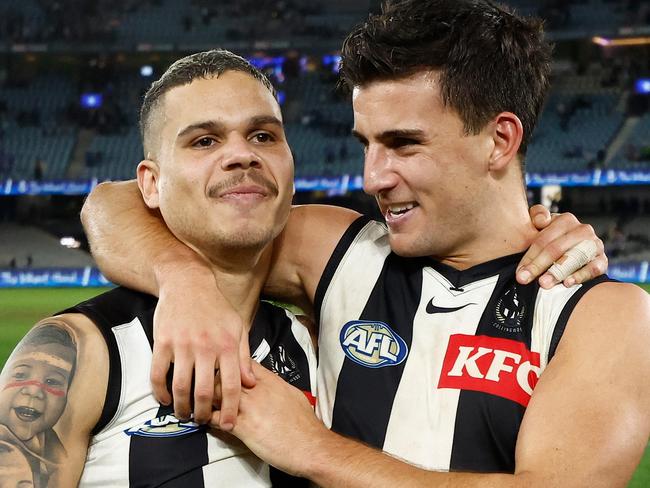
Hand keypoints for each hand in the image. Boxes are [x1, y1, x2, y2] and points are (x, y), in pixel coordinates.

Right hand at [151, 263, 255, 426]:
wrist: (189, 283)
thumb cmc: (216, 307)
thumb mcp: (237, 328)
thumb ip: (243, 356)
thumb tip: (249, 383)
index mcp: (227, 345)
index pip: (230, 385)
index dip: (229, 409)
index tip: (227, 425)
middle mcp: (206, 347)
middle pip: (204, 391)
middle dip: (203, 413)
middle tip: (202, 421)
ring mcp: (182, 345)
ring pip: (181, 386)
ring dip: (181, 407)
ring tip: (184, 415)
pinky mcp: (162, 342)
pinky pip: (158, 373)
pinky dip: (160, 392)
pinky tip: (165, 399)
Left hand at [212, 362, 324, 475]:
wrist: (310, 446)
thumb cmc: (305, 425)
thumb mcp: (293, 395)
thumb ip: (277, 387)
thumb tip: (271, 385)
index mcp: (271, 381)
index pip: (243, 363)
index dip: (230, 364)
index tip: (223, 368)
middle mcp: (258, 391)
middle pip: (226, 374)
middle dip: (212, 378)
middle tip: (204, 384)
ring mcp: (250, 408)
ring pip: (217, 392)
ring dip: (205, 397)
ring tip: (199, 402)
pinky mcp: (243, 427)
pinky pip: (217, 418)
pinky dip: (207, 418)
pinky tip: (205, 420)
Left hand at [517, 206, 605, 288]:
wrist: (573, 248)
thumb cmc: (551, 237)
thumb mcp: (541, 224)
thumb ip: (537, 215)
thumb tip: (542, 221)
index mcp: (565, 220)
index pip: (543, 239)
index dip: (529, 256)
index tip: (519, 272)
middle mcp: (582, 230)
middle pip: (556, 249)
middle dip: (538, 265)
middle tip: (525, 279)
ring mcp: (594, 244)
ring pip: (574, 258)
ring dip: (557, 272)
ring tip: (544, 283)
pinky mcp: (602, 260)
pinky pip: (594, 268)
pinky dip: (581, 275)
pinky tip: (568, 283)